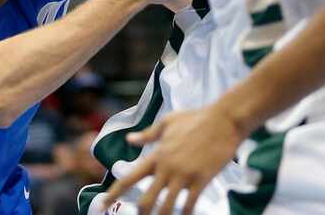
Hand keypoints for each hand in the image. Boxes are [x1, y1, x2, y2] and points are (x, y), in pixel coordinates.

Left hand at [102, 106, 243, 214]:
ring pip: (166, 207)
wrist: (223, 120)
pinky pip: (189, 205)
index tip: (101, 205)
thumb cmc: (196, 118)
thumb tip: (129, 140)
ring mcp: (183, 176)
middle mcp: (166, 168)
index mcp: (156, 155)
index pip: (129, 178)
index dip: (113, 193)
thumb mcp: (168, 122)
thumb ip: (147, 134)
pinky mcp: (200, 180)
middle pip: (146, 200)